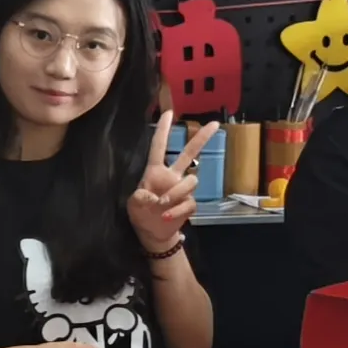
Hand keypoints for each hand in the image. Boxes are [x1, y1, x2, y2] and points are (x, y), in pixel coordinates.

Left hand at [129, 113, 221, 255]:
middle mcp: (172, 176)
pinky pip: (190, 202)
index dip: (163, 130)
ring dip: (177, 192)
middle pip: (189, 153)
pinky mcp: (189, 203)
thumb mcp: (133, 205)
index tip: (168, 113)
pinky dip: (178, 210)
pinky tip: (167, 217)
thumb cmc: (140, 214)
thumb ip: (140, 198)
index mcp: (155, 171)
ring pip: (191, 181)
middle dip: (201, 138)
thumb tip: (153, 197)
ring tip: (162, 205)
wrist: (152, 234)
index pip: (159, 147)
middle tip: (214, 124)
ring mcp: (182, 189)